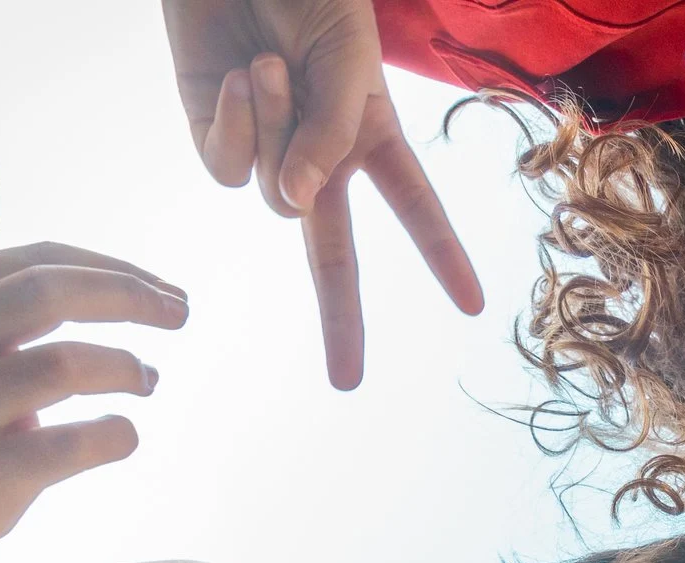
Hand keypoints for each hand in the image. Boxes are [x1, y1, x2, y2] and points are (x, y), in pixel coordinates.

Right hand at [0, 145, 186, 562]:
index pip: (40, 261)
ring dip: (124, 368)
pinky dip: (112, 436)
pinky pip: (67, 447)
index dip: (113, 269)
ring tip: (148, 379)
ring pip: (62, 367)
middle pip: (48, 295)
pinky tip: (124, 433)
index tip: (164, 290)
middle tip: (179, 313)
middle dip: (128, 297)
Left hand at [161, 0, 482, 387]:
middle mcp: (320, 154)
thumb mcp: (347, 60)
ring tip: (272, 65)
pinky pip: (225, 166)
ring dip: (273, 128)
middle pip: (334, 254)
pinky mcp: (212, 133)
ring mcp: (265, 149)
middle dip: (341, 319)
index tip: (472, 306)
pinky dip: (233, 125)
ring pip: (271, 193)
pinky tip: (240, 79)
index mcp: (371, 134)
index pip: (415, 209)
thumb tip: (295, 209)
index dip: (443, 257)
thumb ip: (331, 137)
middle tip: (346, 381)